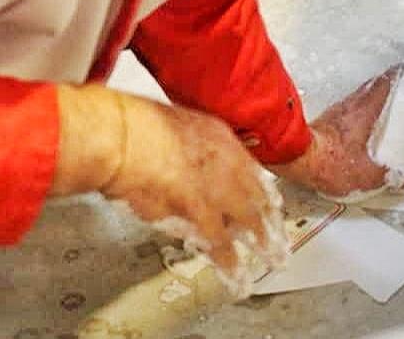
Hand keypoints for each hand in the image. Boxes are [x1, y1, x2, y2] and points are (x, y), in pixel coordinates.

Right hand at [53, 85, 284, 275]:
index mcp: (216, 135)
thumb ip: (181, 144)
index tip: (272, 202)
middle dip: (272, 222)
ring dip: (264, 245)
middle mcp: (225, 161)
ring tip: (274, 261)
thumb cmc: (129, 126)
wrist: (121, 136)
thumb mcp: (166, 123)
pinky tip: (238, 280)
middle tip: (282, 238)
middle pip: (258, 197)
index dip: (263, 189)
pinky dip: (232, 267)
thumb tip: (179, 159)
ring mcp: (217, 188)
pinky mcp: (202, 215)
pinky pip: (223, 247)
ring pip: (251, 223)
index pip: (250, 167)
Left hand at [272, 66, 401, 198]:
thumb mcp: (366, 176)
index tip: (402, 69)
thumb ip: (389, 176)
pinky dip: (350, 111)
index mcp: (363, 115)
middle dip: (380, 85)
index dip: (393, 77)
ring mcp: (332, 115)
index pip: (382, 88)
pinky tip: (349, 121)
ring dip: (364, 98)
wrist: (293, 157)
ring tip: (373, 102)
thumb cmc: (327, 161)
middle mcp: (347, 110)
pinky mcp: (319, 124)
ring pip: (353, 100)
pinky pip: (340, 112)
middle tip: (391, 84)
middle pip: (367, 90)